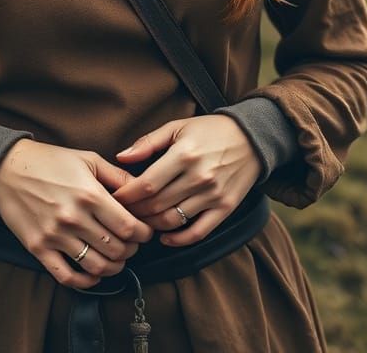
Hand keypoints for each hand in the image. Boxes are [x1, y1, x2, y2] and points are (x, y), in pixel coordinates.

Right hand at [0, 139, 153, 289]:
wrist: (8, 169)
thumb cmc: (51, 160)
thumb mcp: (88, 158)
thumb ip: (117, 175)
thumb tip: (142, 189)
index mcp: (89, 194)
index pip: (128, 227)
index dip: (143, 234)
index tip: (144, 231)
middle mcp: (74, 218)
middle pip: (116, 249)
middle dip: (131, 250)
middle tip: (131, 244)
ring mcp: (55, 236)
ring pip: (96, 267)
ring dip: (114, 267)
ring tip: (116, 258)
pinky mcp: (39, 249)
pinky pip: (67, 277)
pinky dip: (86, 282)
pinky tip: (94, 274)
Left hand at [110, 115, 262, 246]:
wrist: (252, 138)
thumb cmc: (210, 130)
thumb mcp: (177, 127)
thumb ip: (148, 142)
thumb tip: (121, 158)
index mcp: (184, 155)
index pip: (147, 185)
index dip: (126, 196)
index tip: (114, 198)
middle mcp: (199, 177)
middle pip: (156, 205)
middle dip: (134, 211)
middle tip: (121, 212)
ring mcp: (213, 195)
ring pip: (172, 220)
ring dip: (151, 225)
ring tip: (139, 221)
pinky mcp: (225, 208)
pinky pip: (198, 232)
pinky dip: (178, 239)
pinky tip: (164, 237)